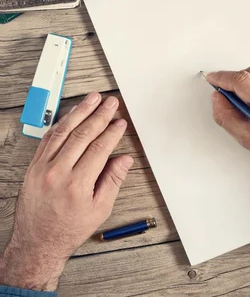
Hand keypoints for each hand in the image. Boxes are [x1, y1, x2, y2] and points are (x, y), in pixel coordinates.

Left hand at [0, 92, 132, 290]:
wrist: (37, 242)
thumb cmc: (68, 229)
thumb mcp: (99, 210)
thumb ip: (112, 181)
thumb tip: (124, 159)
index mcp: (77, 184)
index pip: (99, 148)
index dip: (112, 132)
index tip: (120, 122)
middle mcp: (57, 173)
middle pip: (82, 135)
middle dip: (99, 115)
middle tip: (110, 103)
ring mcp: (42, 168)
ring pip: (63, 132)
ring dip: (79, 112)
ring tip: (91, 99)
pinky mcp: (33, 167)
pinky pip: (48, 139)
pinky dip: (61, 124)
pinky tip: (71, 115)